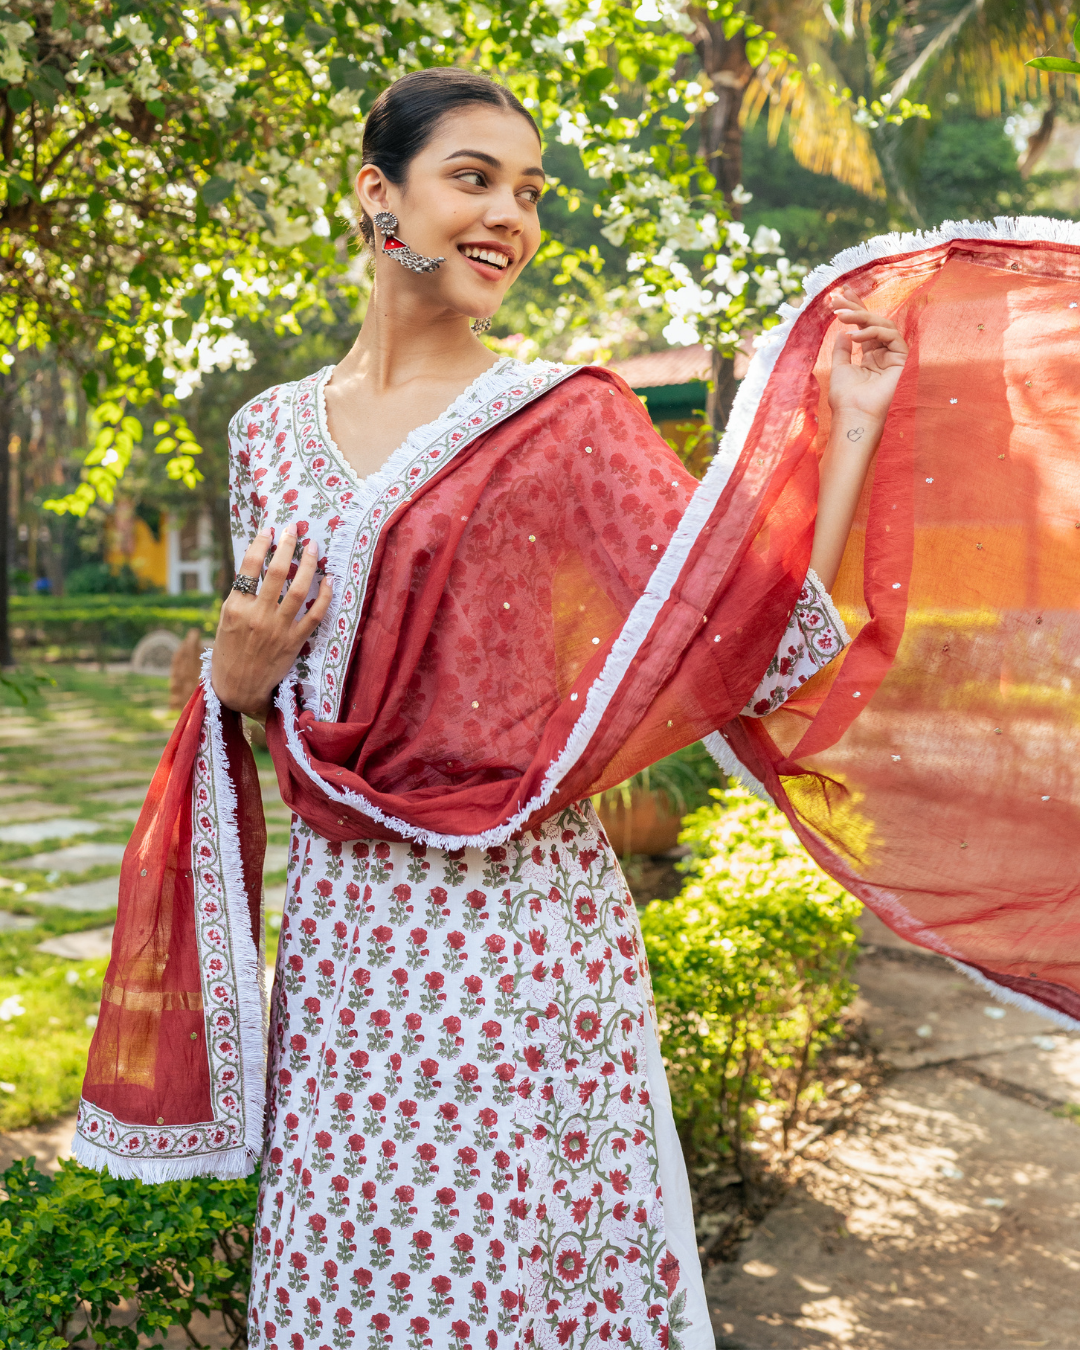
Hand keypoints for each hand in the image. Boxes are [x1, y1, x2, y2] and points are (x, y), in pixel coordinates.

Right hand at [210, 525, 332, 719]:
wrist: (238, 688)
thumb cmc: (230, 651)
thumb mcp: (227, 620)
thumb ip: (242, 596)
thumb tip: (260, 565)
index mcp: (236, 607)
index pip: (250, 566)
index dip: (262, 543)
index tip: (270, 529)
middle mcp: (257, 615)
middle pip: (276, 573)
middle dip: (287, 546)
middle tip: (294, 529)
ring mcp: (278, 629)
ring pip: (299, 590)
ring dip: (308, 564)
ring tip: (312, 547)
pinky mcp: (294, 642)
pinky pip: (314, 615)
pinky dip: (324, 596)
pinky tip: (329, 580)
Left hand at [828, 285, 907, 425]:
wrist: (854, 416)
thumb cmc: (846, 398)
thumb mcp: (840, 367)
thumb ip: (842, 349)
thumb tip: (843, 330)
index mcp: (871, 356)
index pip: (864, 327)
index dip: (854, 309)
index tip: (838, 294)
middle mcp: (884, 354)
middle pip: (874, 322)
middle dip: (856, 306)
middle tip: (838, 296)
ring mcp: (894, 356)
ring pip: (882, 325)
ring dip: (861, 317)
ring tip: (841, 315)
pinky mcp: (902, 359)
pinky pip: (890, 336)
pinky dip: (872, 332)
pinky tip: (854, 335)